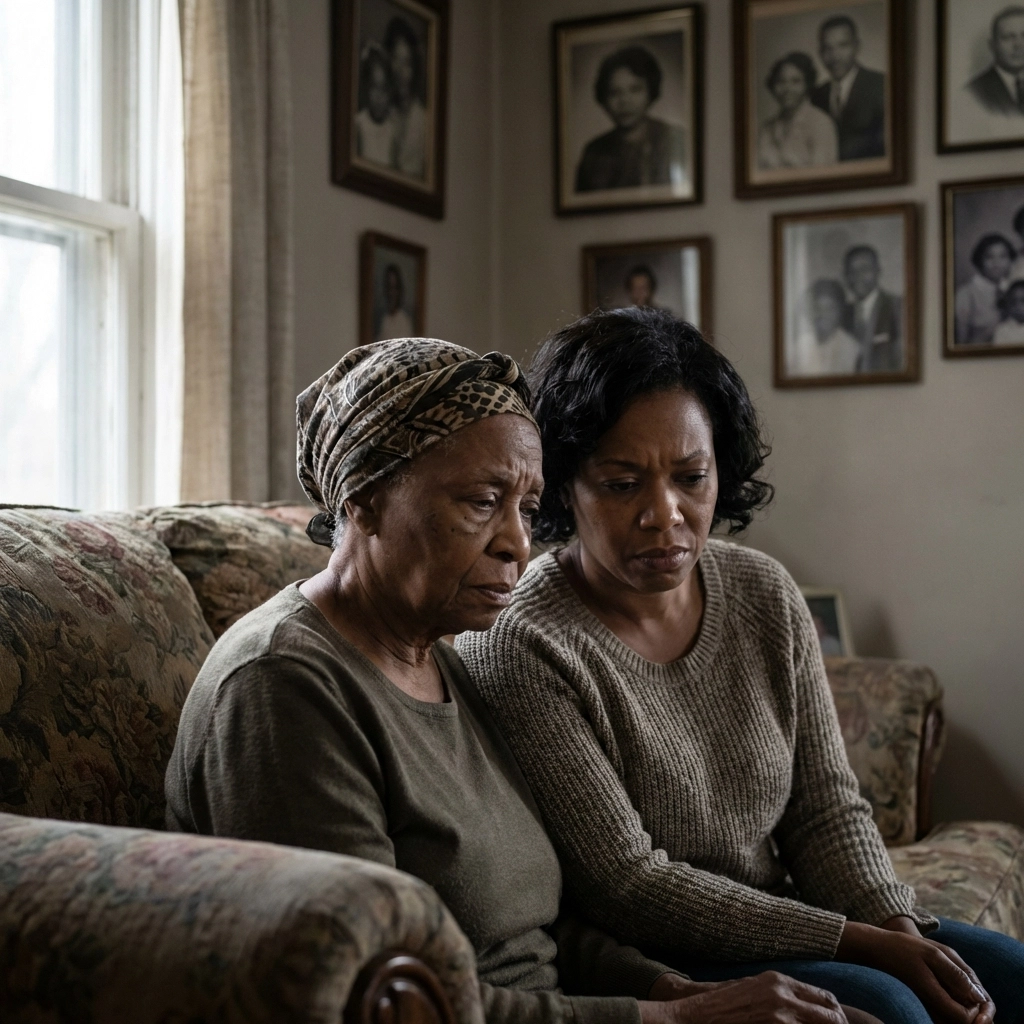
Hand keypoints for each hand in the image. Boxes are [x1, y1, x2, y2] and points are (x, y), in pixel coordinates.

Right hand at [639, 970, 845, 1023]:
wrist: (697, 1014)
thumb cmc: (723, 1003)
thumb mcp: (754, 988)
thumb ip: (781, 993)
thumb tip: (805, 1005)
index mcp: (780, 981)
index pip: (825, 998)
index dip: (836, 1014)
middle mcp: (784, 995)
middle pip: (831, 1016)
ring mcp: (779, 1016)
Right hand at [836, 922, 994, 1023]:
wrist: (876, 948)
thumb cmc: (902, 948)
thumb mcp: (932, 953)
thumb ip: (956, 974)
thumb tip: (979, 997)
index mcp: (934, 995)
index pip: (965, 1018)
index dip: (976, 1009)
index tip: (972, 990)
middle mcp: (932, 1006)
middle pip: (962, 1021)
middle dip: (973, 1008)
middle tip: (969, 986)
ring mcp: (929, 1005)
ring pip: (955, 1015)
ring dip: (964, 1003)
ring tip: (959, 981)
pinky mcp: (927, 1001)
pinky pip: (947, 1008)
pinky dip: (954, 999)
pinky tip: (949, 981)